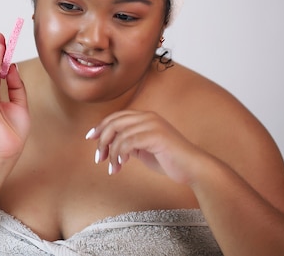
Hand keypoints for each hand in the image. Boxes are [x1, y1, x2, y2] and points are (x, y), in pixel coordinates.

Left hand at [86, 110, 205, 184]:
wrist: (192, 167)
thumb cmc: (169, 160)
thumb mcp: (144, 149)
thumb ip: (130, 143)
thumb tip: (111, 145)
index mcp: (145, 117)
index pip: (116, 117)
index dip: (101, 126)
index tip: (91, 138)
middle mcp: (148, 116)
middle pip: (114, 122)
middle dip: (102, 140)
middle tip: (99, 158)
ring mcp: (152, 124)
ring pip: (119, 134)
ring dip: (112, 153)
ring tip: (113, 167)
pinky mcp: (155, 135)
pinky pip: (128, 143)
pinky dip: (120, 154)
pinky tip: (121, 164)